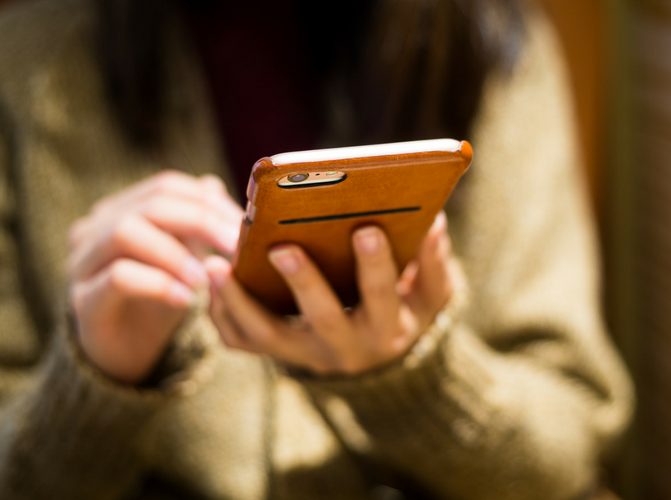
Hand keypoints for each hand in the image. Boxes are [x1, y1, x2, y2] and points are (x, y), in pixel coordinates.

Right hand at [68, 171, 241, 383]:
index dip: (208, 202)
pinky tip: (186, 299)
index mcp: (120, 210)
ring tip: (206, 278)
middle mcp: (95, 227)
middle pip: (150, 204)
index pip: (166, 187)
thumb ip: (194, 223)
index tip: (243, 226)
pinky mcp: (83, 298)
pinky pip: (118, 277)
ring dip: (175, 252)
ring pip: (125, 231)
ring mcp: (83, 261)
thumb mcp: (183, 257)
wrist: (124, 351)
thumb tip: (214, 185)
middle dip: (200, 222)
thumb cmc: (157, 299)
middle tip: (234, 246)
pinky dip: (159, 284)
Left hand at [206, 213, 452, 375]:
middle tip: (281, 246)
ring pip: (268, 336)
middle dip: (303, 282)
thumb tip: (433, 221)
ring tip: (216, 264)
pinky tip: (212, 279)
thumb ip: (433, 260)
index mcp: (387, 328)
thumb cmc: (404, 312)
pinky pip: (243, 341)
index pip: (382, 297)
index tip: (366, 228)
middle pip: (322, 319)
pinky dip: (223, 314)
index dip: (376, 265)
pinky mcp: (278, 353)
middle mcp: (345, 348)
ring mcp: (307, 354)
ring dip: (240, 301)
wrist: (377, 357)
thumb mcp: (430, 294)